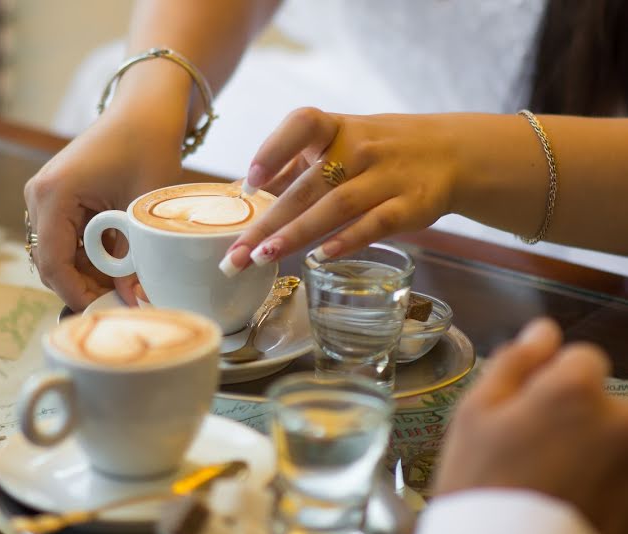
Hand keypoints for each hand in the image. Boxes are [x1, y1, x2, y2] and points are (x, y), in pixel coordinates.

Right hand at [25, 108, 182, 310]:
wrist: (146, 109)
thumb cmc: (148, 145)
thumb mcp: (144, 207)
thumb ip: (136, 257)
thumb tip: (135, 301)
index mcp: (53, 194)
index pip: (53, 262)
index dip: (76, 294)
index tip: (105, 312)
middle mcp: (39, 196)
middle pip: (50, 262)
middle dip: (83, 286)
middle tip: (120, 302)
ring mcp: (46, 197)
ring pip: (58, 254)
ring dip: (87, 273)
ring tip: (124, 282)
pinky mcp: (58, 199)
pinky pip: (67, 240)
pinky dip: (89, 256)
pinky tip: (118, 261)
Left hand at [222, 108, 465, 272]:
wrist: (451, 152)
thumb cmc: (376, 151)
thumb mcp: (336, 144)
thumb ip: (290, 167)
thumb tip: (237, 193)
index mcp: (336, 128)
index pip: (303, 124)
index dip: (274, 149)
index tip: (249, 181)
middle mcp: (360, 148)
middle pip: (308, 186)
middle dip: (267, 223)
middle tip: (233, 255)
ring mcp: (387, 176)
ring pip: (336, 207)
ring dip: (296, 234)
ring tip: (262, 258)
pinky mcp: (411, 205)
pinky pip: (375, 224)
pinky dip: (347, 241)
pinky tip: (318, 258)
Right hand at [434, 318, 627, 533]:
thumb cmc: (481, 482)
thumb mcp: (475, 414)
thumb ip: (514, 363)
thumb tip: (544, 331)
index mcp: (576, 392)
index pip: (582, 358)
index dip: (550, 380)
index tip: (526, 411)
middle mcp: (621, 421)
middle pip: (606, 402)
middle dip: (578, 418)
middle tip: (537, 454)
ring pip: (615, 438)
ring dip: (592, 451)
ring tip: (553, 484)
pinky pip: (620, 472)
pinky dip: (602, 481)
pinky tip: (570, 501)